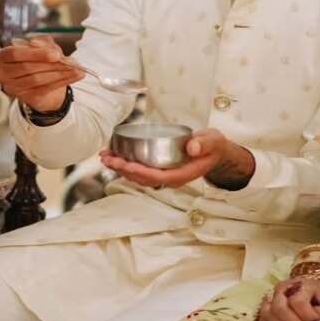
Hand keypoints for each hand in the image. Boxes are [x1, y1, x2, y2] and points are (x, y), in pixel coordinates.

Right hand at [0, 35, 83, 112]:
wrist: (43, 79)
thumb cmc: (39, 59)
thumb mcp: (42, 46)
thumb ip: (41, 43)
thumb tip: (37, 43)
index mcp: (3, 56)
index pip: (15, 54)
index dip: (35, 54)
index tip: (55, 54)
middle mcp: (3, 73)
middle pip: (27, 68)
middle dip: (51, 64)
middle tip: (70, 62)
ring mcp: (12, 87)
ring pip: (37, 80)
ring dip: (59, 73)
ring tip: (76, 69)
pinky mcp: (25, 97)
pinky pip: (45, 89)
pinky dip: (62, 81)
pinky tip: (74, 76)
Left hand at [98, 128, 252, 188]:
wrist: (214, 151)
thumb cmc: (213, 146)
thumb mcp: (213, 141)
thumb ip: (204, 144)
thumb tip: (192, 146)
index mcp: (183, 174)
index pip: (160, 177)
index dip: (143, 173)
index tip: (128, 165)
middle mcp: (171, 178)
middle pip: (144, 178)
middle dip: (124, 170)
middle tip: (108, 159)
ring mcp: (164, 175)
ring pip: (139, 176)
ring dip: (121, 167)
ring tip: (105, 157)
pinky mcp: (159, 169)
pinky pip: (140, 170)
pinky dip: (125, 164)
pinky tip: (114, 156)